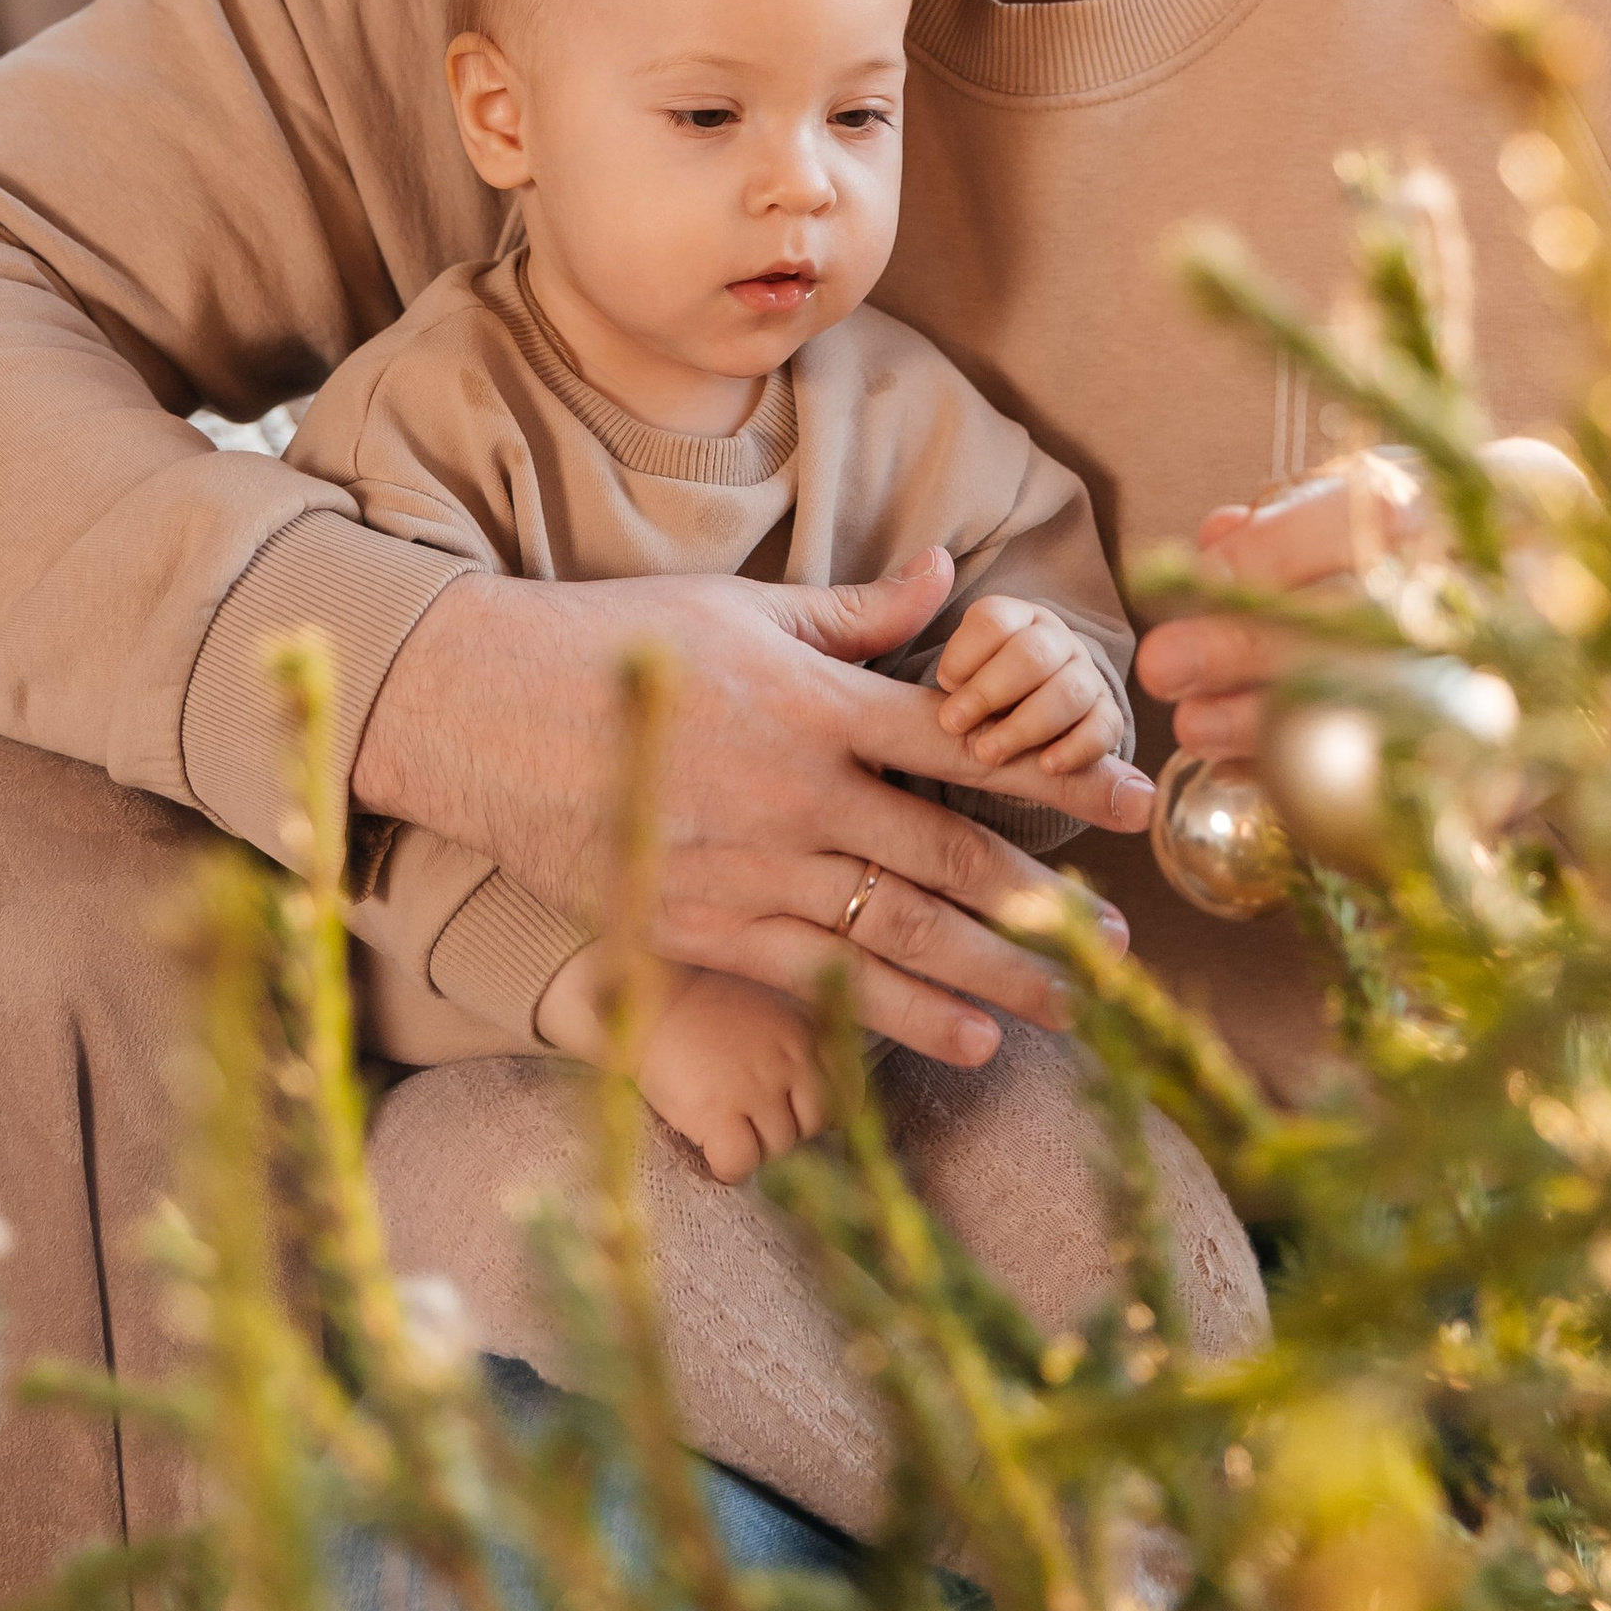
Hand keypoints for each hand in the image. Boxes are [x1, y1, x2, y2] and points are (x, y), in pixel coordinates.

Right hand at [354, 548, 1148, 1071]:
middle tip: (1123, 937)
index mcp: (819, 704)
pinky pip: (825, 978)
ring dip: (997, 973)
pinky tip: (965, 1039)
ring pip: (902, 930)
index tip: (1129, 796)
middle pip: (952, 854)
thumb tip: (950, 571)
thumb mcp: (745, 609)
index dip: (1057, 771)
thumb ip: (857, 610)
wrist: (481, 711)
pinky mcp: (708, 926)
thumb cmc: (615, 642)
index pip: (969, 741)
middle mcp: (801, 793)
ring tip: (1070, 1007)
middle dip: (1046, 899)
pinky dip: (900, 1010)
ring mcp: (755, 868)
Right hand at [633, 971, 830, 1183]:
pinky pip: (741, 1163)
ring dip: (755, 1148)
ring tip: (727, 1125)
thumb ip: (798, 1049)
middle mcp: (789, 1060)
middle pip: (813, 1127)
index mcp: (804, 1035)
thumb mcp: (767, 1015)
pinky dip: (728, 1166)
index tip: (795, 1113)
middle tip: (754, 1121)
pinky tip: (711, 1146)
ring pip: (778, 1150)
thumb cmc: (703, 1010)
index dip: (822, 1114)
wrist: (647, 1001)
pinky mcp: (717, 1111)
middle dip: (789, 1132)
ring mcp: (755, 1087)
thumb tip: (820, 1105)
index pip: (845, 1097)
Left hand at [934, 594, 1127, 779]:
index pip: (994, 620)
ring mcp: (1085, 675)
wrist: (1027, 712)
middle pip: (1032, 654)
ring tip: (988, 754)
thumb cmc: (980, 690)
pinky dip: (1076, 748)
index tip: (944, 684)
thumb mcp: (957, 669)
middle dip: (988, 692)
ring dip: (1025, 726)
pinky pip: (1104, 727)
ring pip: (1068, 692)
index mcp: (1016, 618)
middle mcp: (1055, 640)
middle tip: (954, 724)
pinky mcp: (1106, 713)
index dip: (964, 653)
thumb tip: (948, 682)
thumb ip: (943, 666)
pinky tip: (1046, 766)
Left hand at [1135, 443, 1585, 757]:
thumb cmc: (1486, 560)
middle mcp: (1552, 580)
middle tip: (1165, 666)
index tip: (1196, 571)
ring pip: (1387, 709)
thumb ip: (1313, 520)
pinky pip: (1416, 788)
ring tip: (1197, 725)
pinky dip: (1326, 782)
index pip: (1371, 518)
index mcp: (1522, 488)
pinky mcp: (1545, 769)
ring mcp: (1560, 681)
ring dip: (1274, 721)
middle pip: (1372, 619)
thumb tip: (1219, 535)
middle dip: (1251, 645)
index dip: (1269, 555)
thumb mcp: (1407, 509)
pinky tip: (1257, 775)